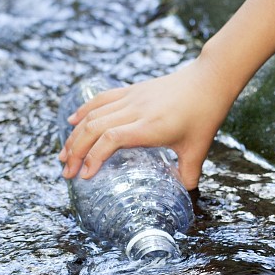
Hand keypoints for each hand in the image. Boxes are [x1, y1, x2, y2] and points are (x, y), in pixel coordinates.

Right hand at [58, 55, 236, 190]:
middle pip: (94, 128)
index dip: (93, 157)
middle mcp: (136, 110)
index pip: (111, 139)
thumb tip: (182, 195)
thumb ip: (188, 175)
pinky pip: (101, 99)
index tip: (85, 176)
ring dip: (75, 135)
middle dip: (75, 152)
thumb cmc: (205, 114)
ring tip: (64, 155)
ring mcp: (132, 98)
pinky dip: (84, 111)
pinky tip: (72, 122)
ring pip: (93, 114)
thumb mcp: (198, 150)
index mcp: (150, 126)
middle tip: (66, 172)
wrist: (209, 80)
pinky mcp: (132, 90)